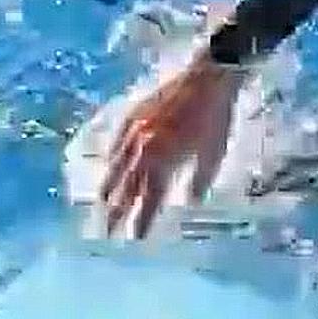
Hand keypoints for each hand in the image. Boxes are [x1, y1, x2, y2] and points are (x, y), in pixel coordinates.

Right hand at [100, 48, 246, 238]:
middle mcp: (143, 151)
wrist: (206, 79)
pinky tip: (110, 164)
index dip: (142, 220)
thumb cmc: (215, 120)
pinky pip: (116, 143)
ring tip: (102, 203)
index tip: (135, 238)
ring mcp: (134, 132)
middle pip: (126, 187)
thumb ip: (199, 181)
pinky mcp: (133, 115)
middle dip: (117, 210)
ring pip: (116, 166)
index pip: (148, 200)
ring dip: (109, 187)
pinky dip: (112, 157)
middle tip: (107, 230)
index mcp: (163, 163)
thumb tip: (191, 202)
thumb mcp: (213, 156)